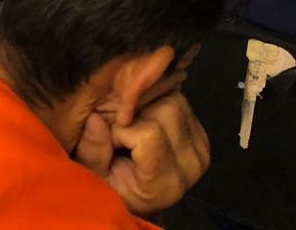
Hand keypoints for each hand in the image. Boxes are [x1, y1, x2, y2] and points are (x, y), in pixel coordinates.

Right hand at [74, 90, 210, 215]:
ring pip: (175, 100)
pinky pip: (180, 101)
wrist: (139, 195)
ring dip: (148, 106)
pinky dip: (159, 103)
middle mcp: (191, 167)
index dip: (124, 130)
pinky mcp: (202, 136)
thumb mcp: (94, 176)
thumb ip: (93, 151)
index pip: (150, 134)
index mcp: (166, 184)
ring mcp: (200, 150)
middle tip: (123, 129)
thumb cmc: (113, 187)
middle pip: (167, 110)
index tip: (113, 140)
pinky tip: (147, 121)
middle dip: (137, 113)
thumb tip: (94, 118)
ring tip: (135, 126)